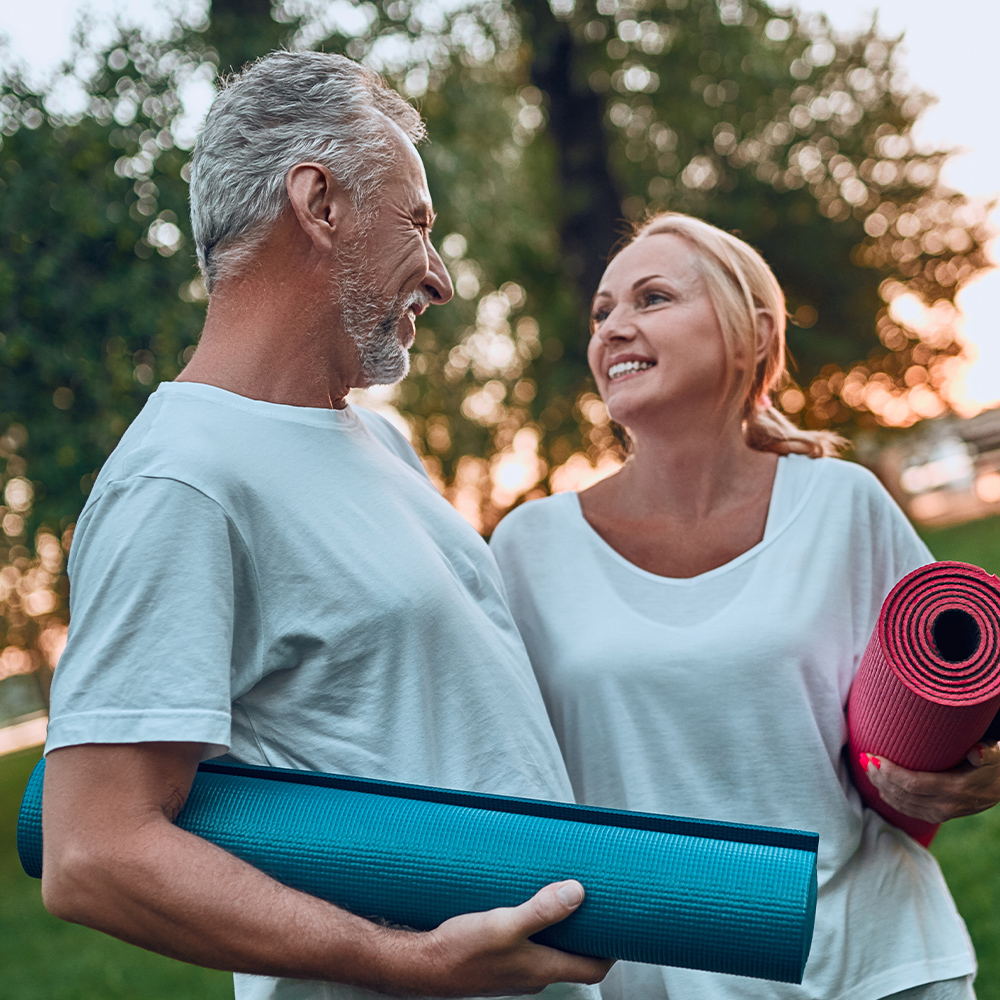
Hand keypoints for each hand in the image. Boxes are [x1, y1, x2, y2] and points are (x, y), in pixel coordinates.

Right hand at [394, 879, 613, 996]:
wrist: (420, 967)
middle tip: (595, 904)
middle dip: (587, 934)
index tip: (622, 925)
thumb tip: (578, 892)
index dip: (612, 950)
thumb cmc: (461, 950)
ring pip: (549, 953)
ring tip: (561, 897)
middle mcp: (532, 975)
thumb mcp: (504, 924)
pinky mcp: (495, 963)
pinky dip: (535, 931)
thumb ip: (541, 910)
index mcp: (542, 969)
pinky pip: (526, 948)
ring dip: (560, 930)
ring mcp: (513, 971)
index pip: (593, 969)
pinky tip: (523, 908)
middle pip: (573, 959)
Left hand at [861, 742, 999, 823]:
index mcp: (955, 790)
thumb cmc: (995, 765)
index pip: (912, 784)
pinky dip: (891, 799)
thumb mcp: (995, 755)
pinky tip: (880, 787)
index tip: (873, 757)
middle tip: (864, 759)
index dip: (889, 772)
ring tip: (867, 769)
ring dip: (881, 787)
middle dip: (879, 777)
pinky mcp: (938, 816)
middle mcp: (945, 806)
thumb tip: (976, 752)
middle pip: (902, 795)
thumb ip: (987, 752)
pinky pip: (908, 811)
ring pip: (902, 805)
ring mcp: (941, 814)